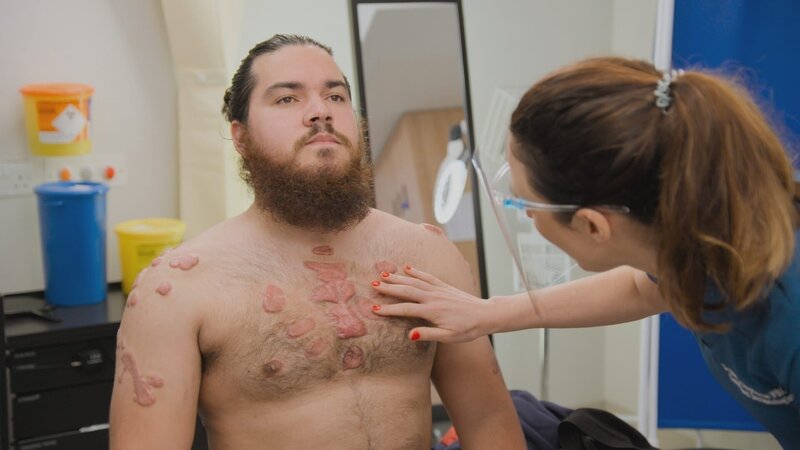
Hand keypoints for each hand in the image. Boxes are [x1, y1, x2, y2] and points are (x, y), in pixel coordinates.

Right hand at [371, 265, 492, 342]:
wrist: (485, 314)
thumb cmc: (468, 329)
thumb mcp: (449, 337)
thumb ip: (428, 335)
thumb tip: (409, 335)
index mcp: (432, 311)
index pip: (405, 309)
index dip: (389, 309)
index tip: (374, 308)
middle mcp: (433, 297)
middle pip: (407, 291)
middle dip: (389, 288)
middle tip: (373, 285)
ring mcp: (438, 290)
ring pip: (414, 281)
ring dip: (398, 277)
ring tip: (383, 274)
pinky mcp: (444, 286)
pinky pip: (427, 277)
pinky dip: (416, 272)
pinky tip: (407, 267)